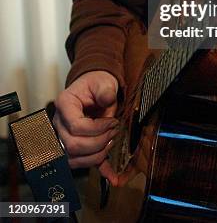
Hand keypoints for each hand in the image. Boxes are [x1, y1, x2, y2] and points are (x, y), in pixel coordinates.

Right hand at [53, 70, 119, 185]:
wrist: (93, 87)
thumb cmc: (96, 84)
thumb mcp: (103, 82)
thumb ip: (105, 90)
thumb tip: (107, 100)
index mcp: (64, 104)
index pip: (76, 126)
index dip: (97, 129)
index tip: (112, 122)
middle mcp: (59, 123)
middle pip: (74, 146)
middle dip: (98, 143)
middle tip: (114, 132)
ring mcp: (63, 136)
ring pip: (75, 159)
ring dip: (97, 155)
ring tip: (111, 141)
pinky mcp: (73, 146)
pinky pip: (82, 162)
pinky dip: (99, 170)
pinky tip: (112, 176)